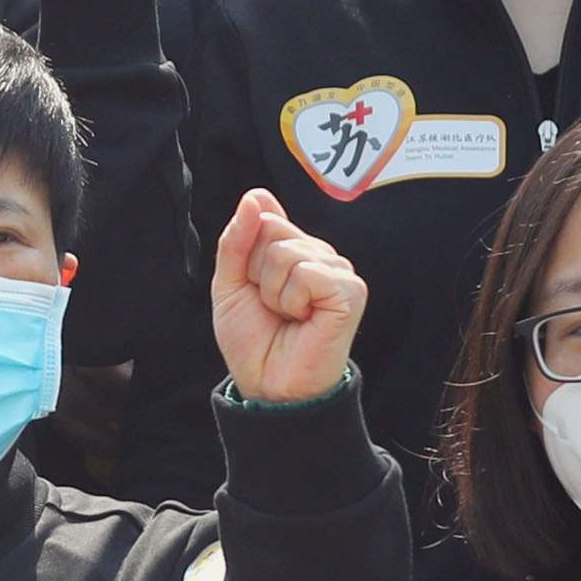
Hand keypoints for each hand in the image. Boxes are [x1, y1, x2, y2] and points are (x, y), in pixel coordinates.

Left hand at [206, 185, 368, 404]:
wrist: (267, 385)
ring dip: (273, 292)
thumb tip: (256, 195)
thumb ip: (238, 239)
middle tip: (271, 307)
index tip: (253, 289)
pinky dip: (293, 300)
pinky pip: (307, 273)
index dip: (245, 257)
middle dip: (257, 274)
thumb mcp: (230, 284)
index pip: (262, 219)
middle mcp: (320, 255)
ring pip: (287, 253)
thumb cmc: (253, 339)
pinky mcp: (350, 291)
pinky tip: (304, 319)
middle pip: (272, 231)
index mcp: (295, 249)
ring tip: (287, 316)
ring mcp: (339, 271)